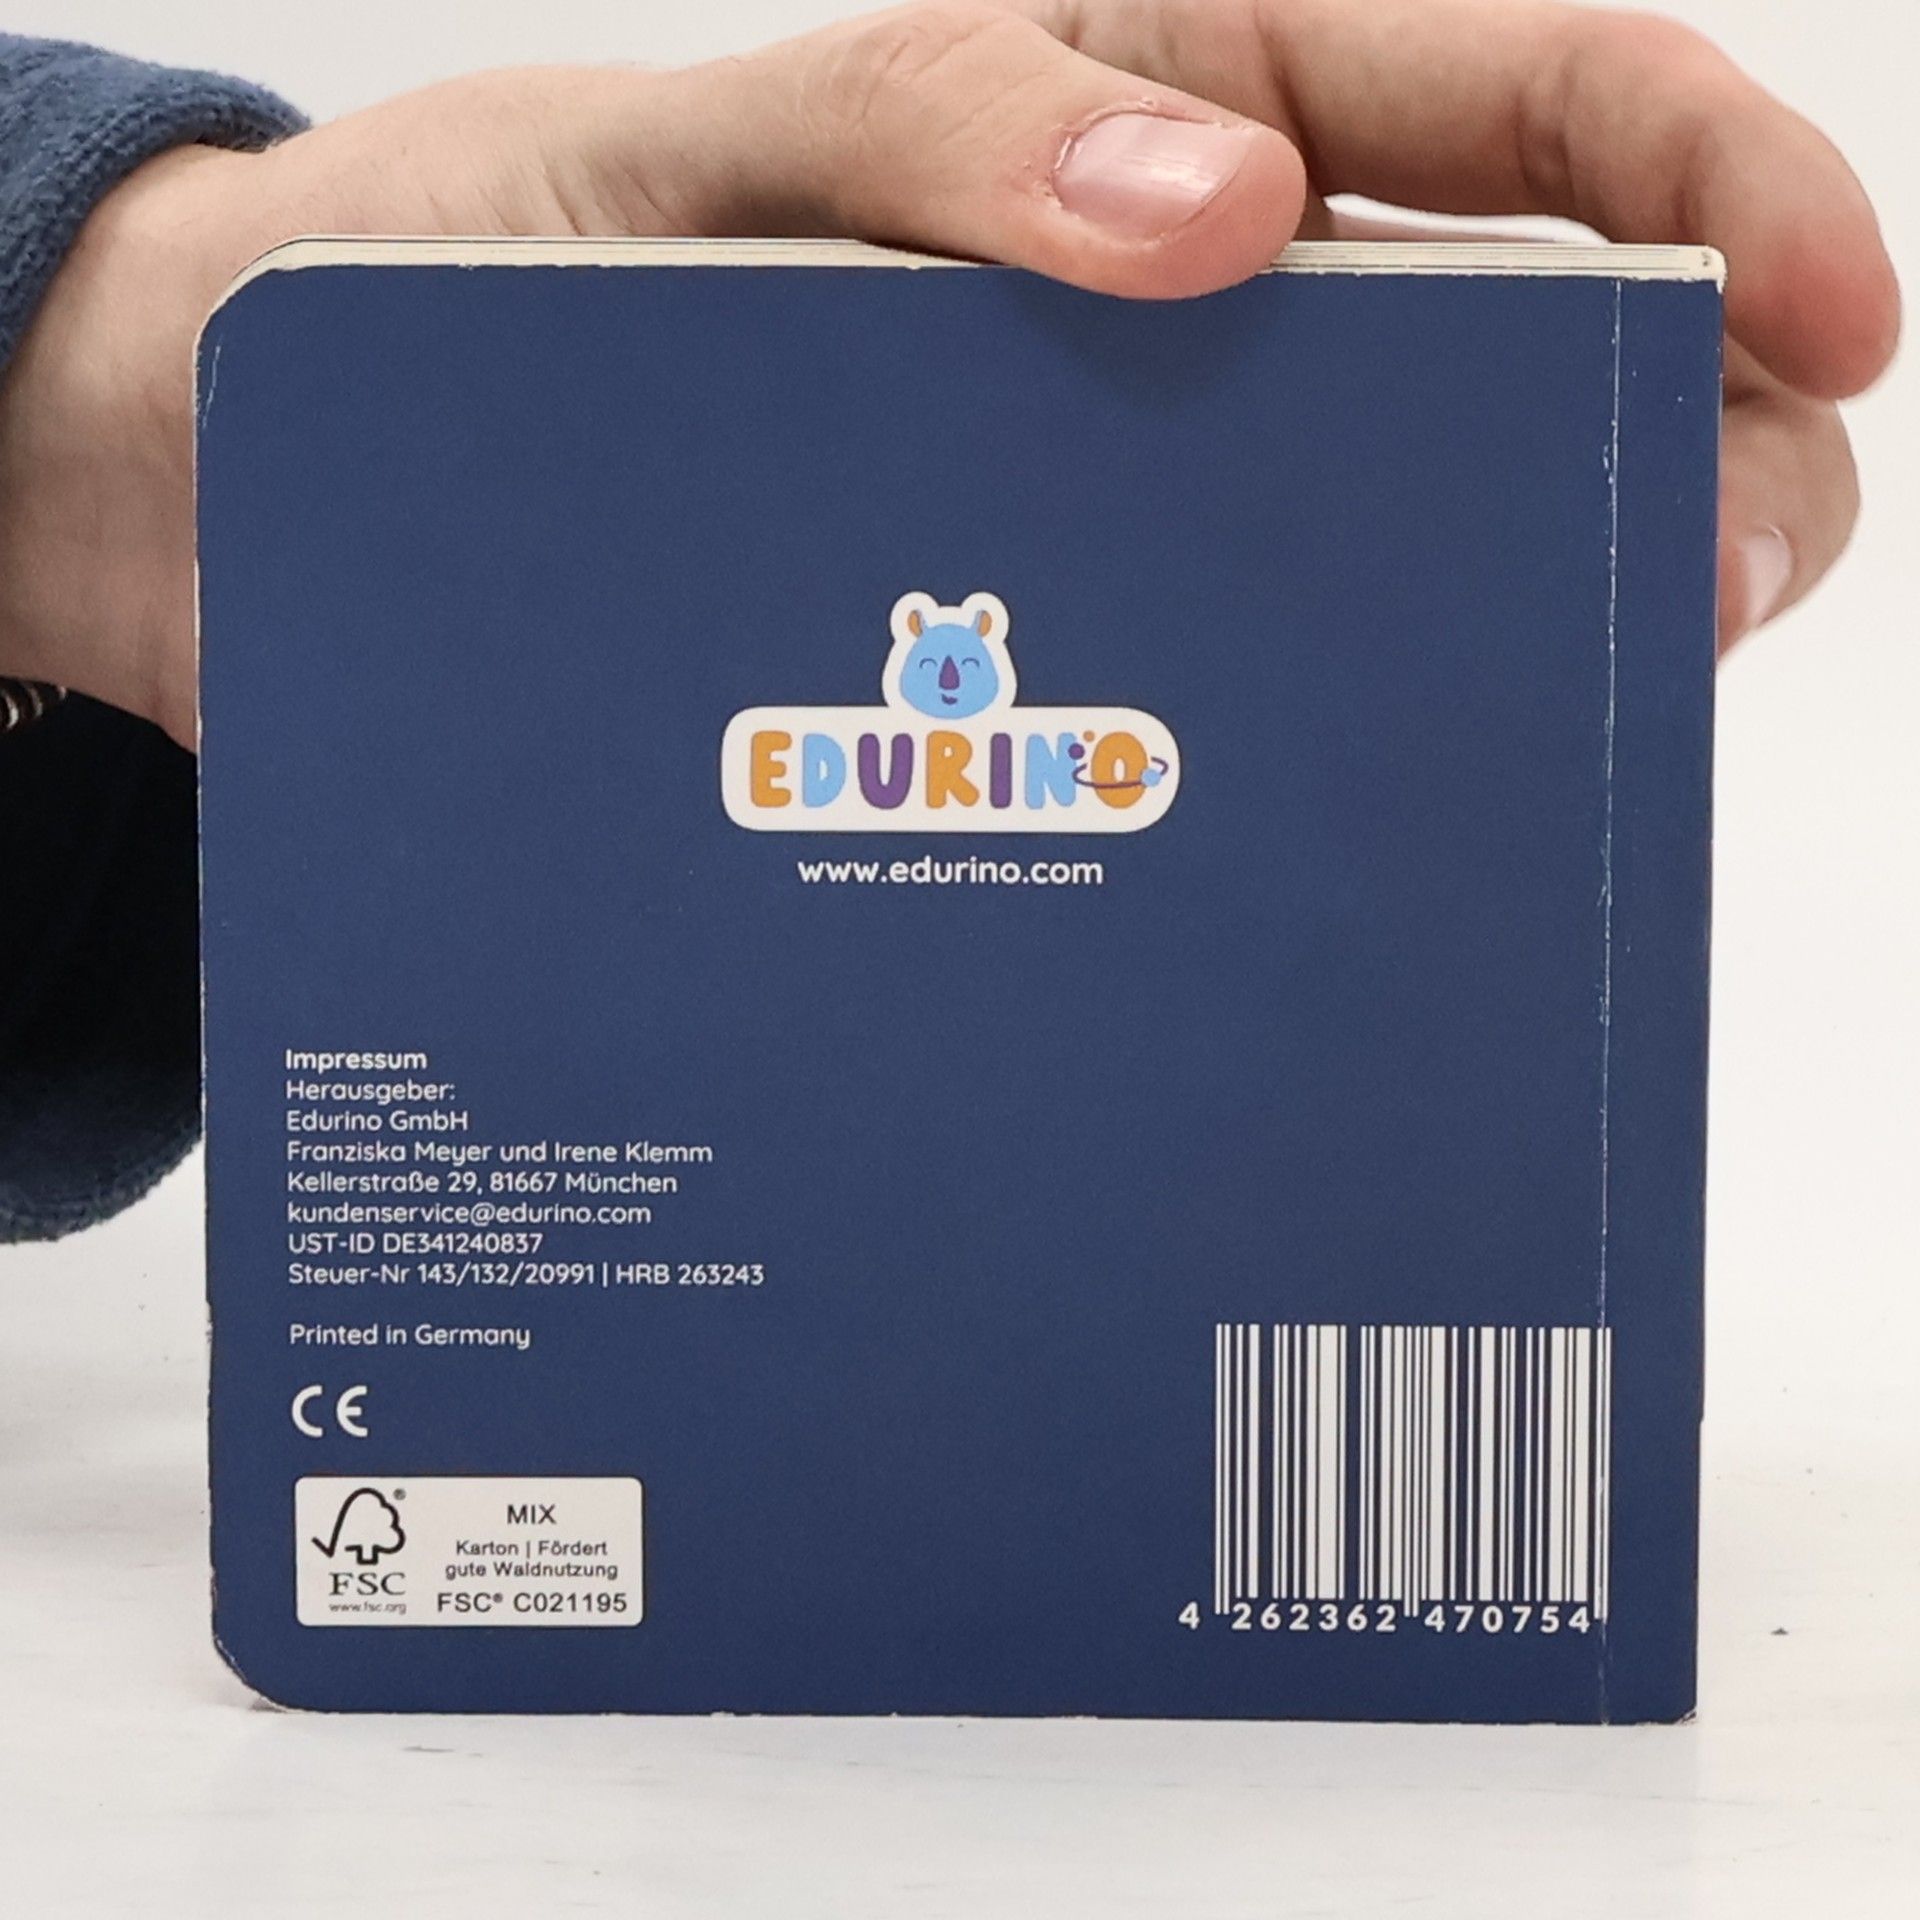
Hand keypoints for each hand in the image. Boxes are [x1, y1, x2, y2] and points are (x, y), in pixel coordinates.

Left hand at [0, 0, 1896, 747]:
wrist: (310, 485)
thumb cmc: (485, 269)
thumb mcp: (700, 148)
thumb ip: (942, 127)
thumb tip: (1220, 215)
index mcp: (1158, 112)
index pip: (1526, 97)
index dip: (1716, 187)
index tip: (1822, 323)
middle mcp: (1176, 334)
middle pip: (1527, 369)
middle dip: (1680, 455)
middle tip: (1697, 595)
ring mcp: (1127, 521)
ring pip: (1412, 565)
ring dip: (1522, 638)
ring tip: (1553, 738)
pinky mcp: (1047, 677)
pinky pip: (1236, 716)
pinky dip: (1331, 770)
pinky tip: (1346, 847)